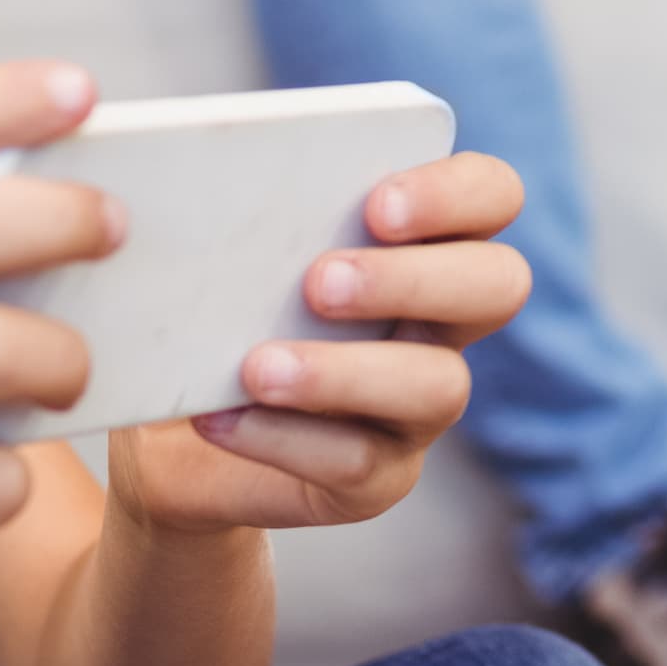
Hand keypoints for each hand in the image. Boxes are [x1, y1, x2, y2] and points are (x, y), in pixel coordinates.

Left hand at [104, 153, 530, 535]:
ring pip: (439, 386)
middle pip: (499, 285)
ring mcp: (416, 408)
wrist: (167, 443)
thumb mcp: (207, 252)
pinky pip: (357, 461)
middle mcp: (438, 322)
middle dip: (414, 278)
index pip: (491, 196)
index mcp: (418, 243)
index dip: (457, 194)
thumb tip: (171, 186)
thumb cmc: (199, 320)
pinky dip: (283, 437)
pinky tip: (219, 417)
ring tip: (257, 366)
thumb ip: (224, 206)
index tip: (376, 205)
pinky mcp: (376, 479)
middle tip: (319, 283)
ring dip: (346, 371)